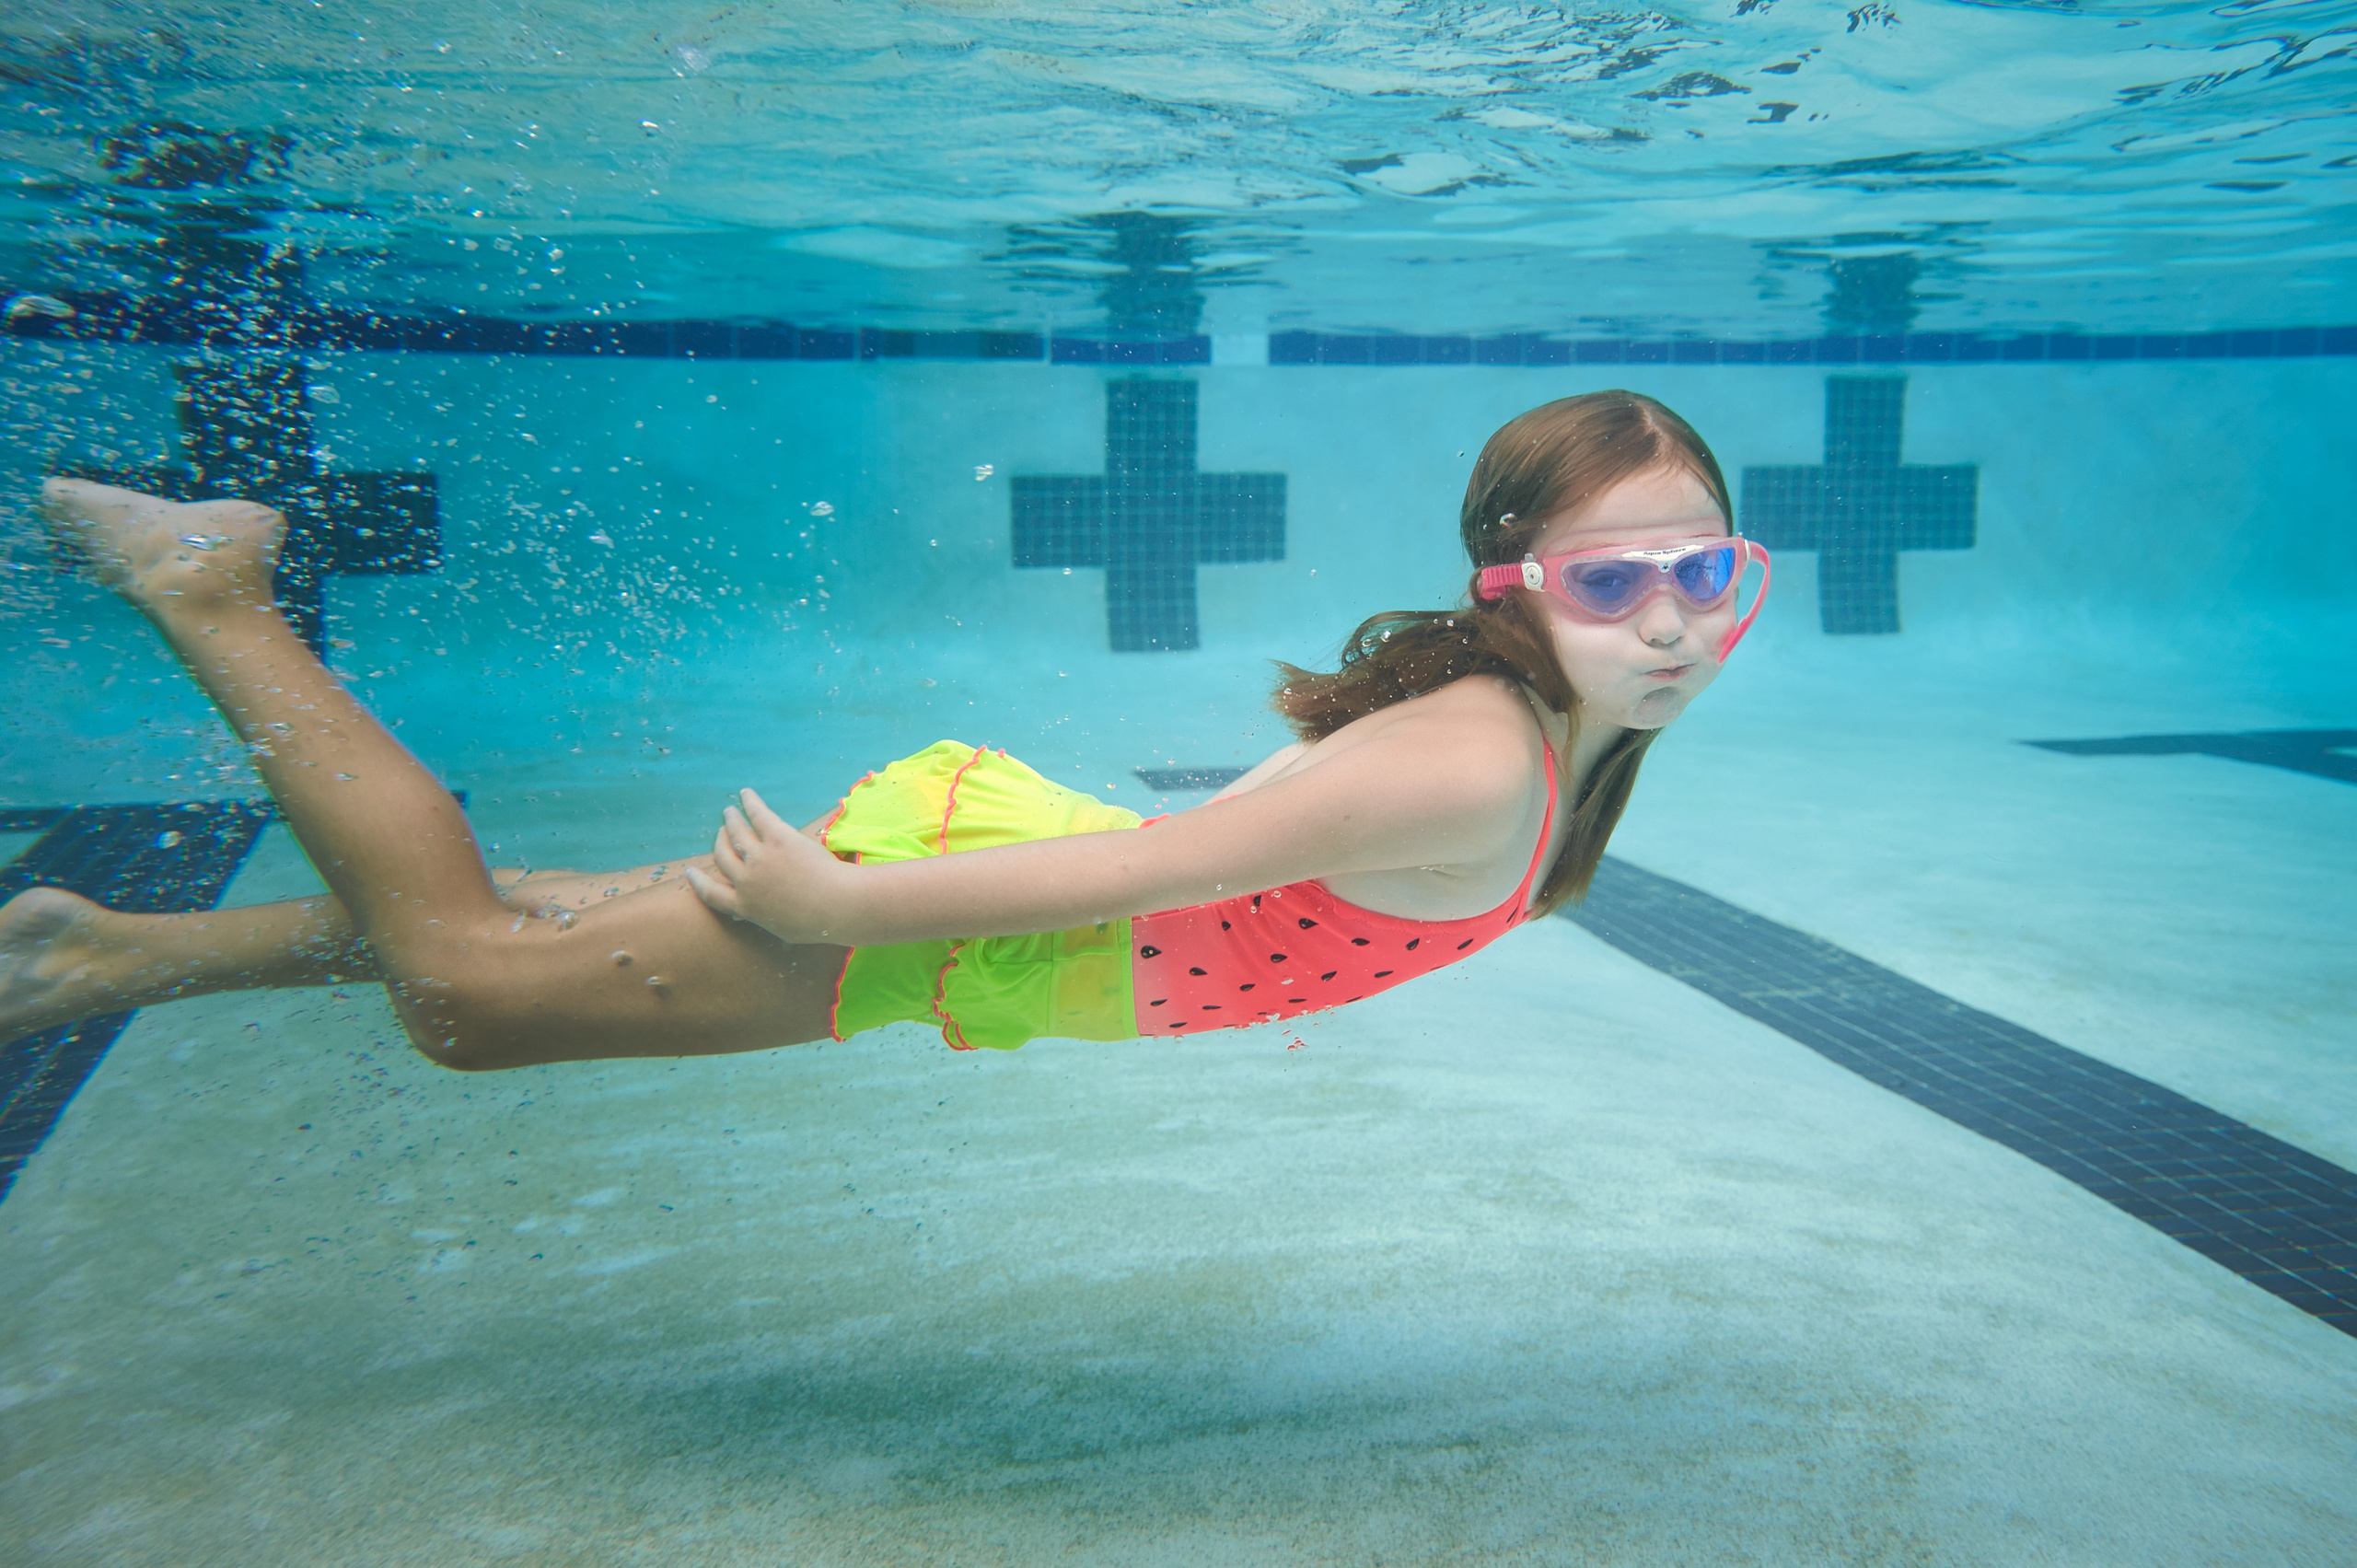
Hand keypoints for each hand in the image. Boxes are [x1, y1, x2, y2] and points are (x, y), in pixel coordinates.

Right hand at [682, 789, 854, 941]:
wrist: (836, 906)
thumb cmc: (817, 924)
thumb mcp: (783, 930)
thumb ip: (767, 919)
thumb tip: (761, 917)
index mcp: (745, 906)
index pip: (711, 894)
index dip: (698, 881)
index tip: (690, 871)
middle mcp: (745, 880)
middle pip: (722, 856)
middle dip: (719, 842)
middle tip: (721, 832)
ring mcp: (760, 857)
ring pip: (736, 833)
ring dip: (730, 820)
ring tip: (729, 811)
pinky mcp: (777, 838)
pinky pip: (758, 815)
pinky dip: (750, 803)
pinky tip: (746, 794)